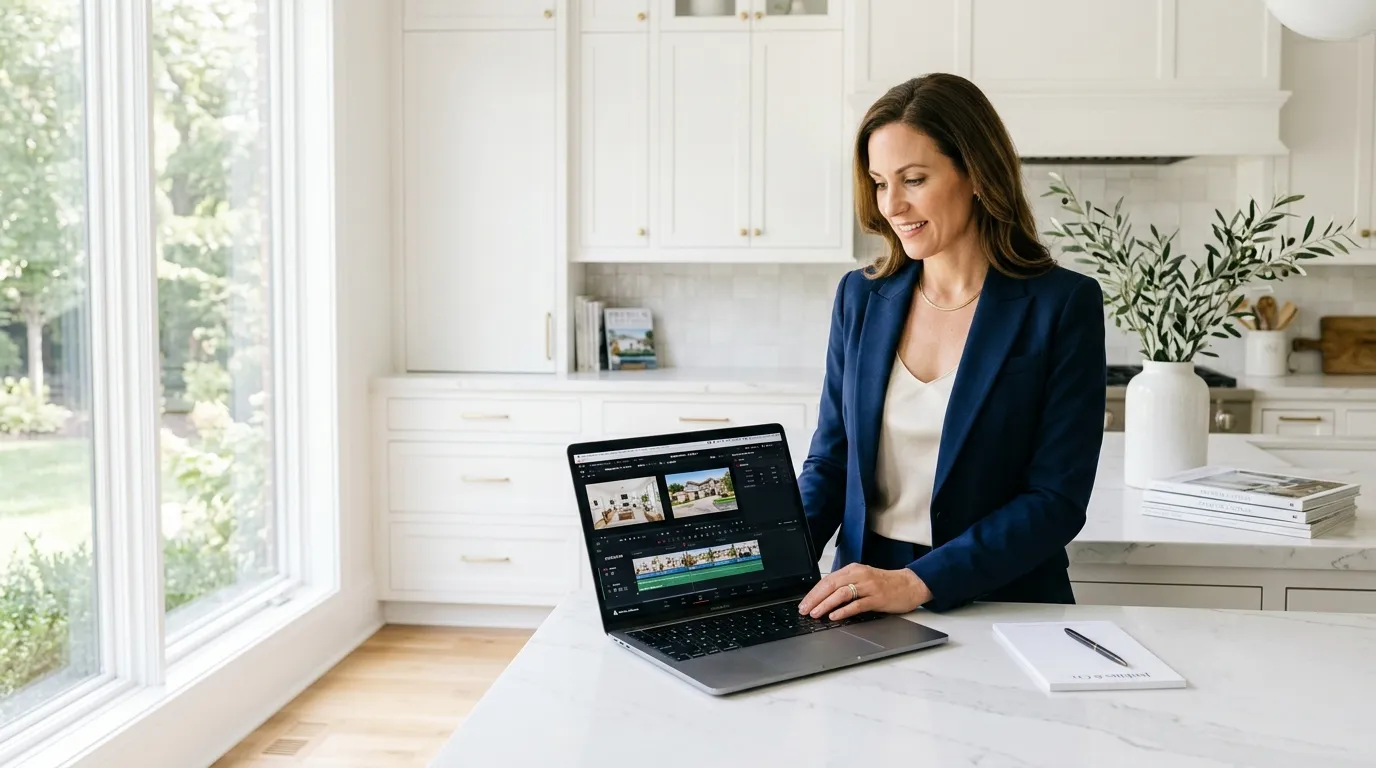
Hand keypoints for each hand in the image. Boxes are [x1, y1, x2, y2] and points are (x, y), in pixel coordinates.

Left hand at [797, 563, 933, 621]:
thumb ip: (845, 585)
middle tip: (804, 610)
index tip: (804, 603)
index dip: (813, 593)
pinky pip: (857, 604)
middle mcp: (859, 575)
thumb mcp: (862, 579)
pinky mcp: (877, 598)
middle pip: (831, 585)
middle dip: (815, 599)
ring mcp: (869, 586)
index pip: (827, 580)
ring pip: (842, 593)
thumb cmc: (885, 583)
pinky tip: (835, 616)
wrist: (910, 584)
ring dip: (826, 604)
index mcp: (853, 569)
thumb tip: (823, 598)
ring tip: (816, 614)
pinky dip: (844, 610)